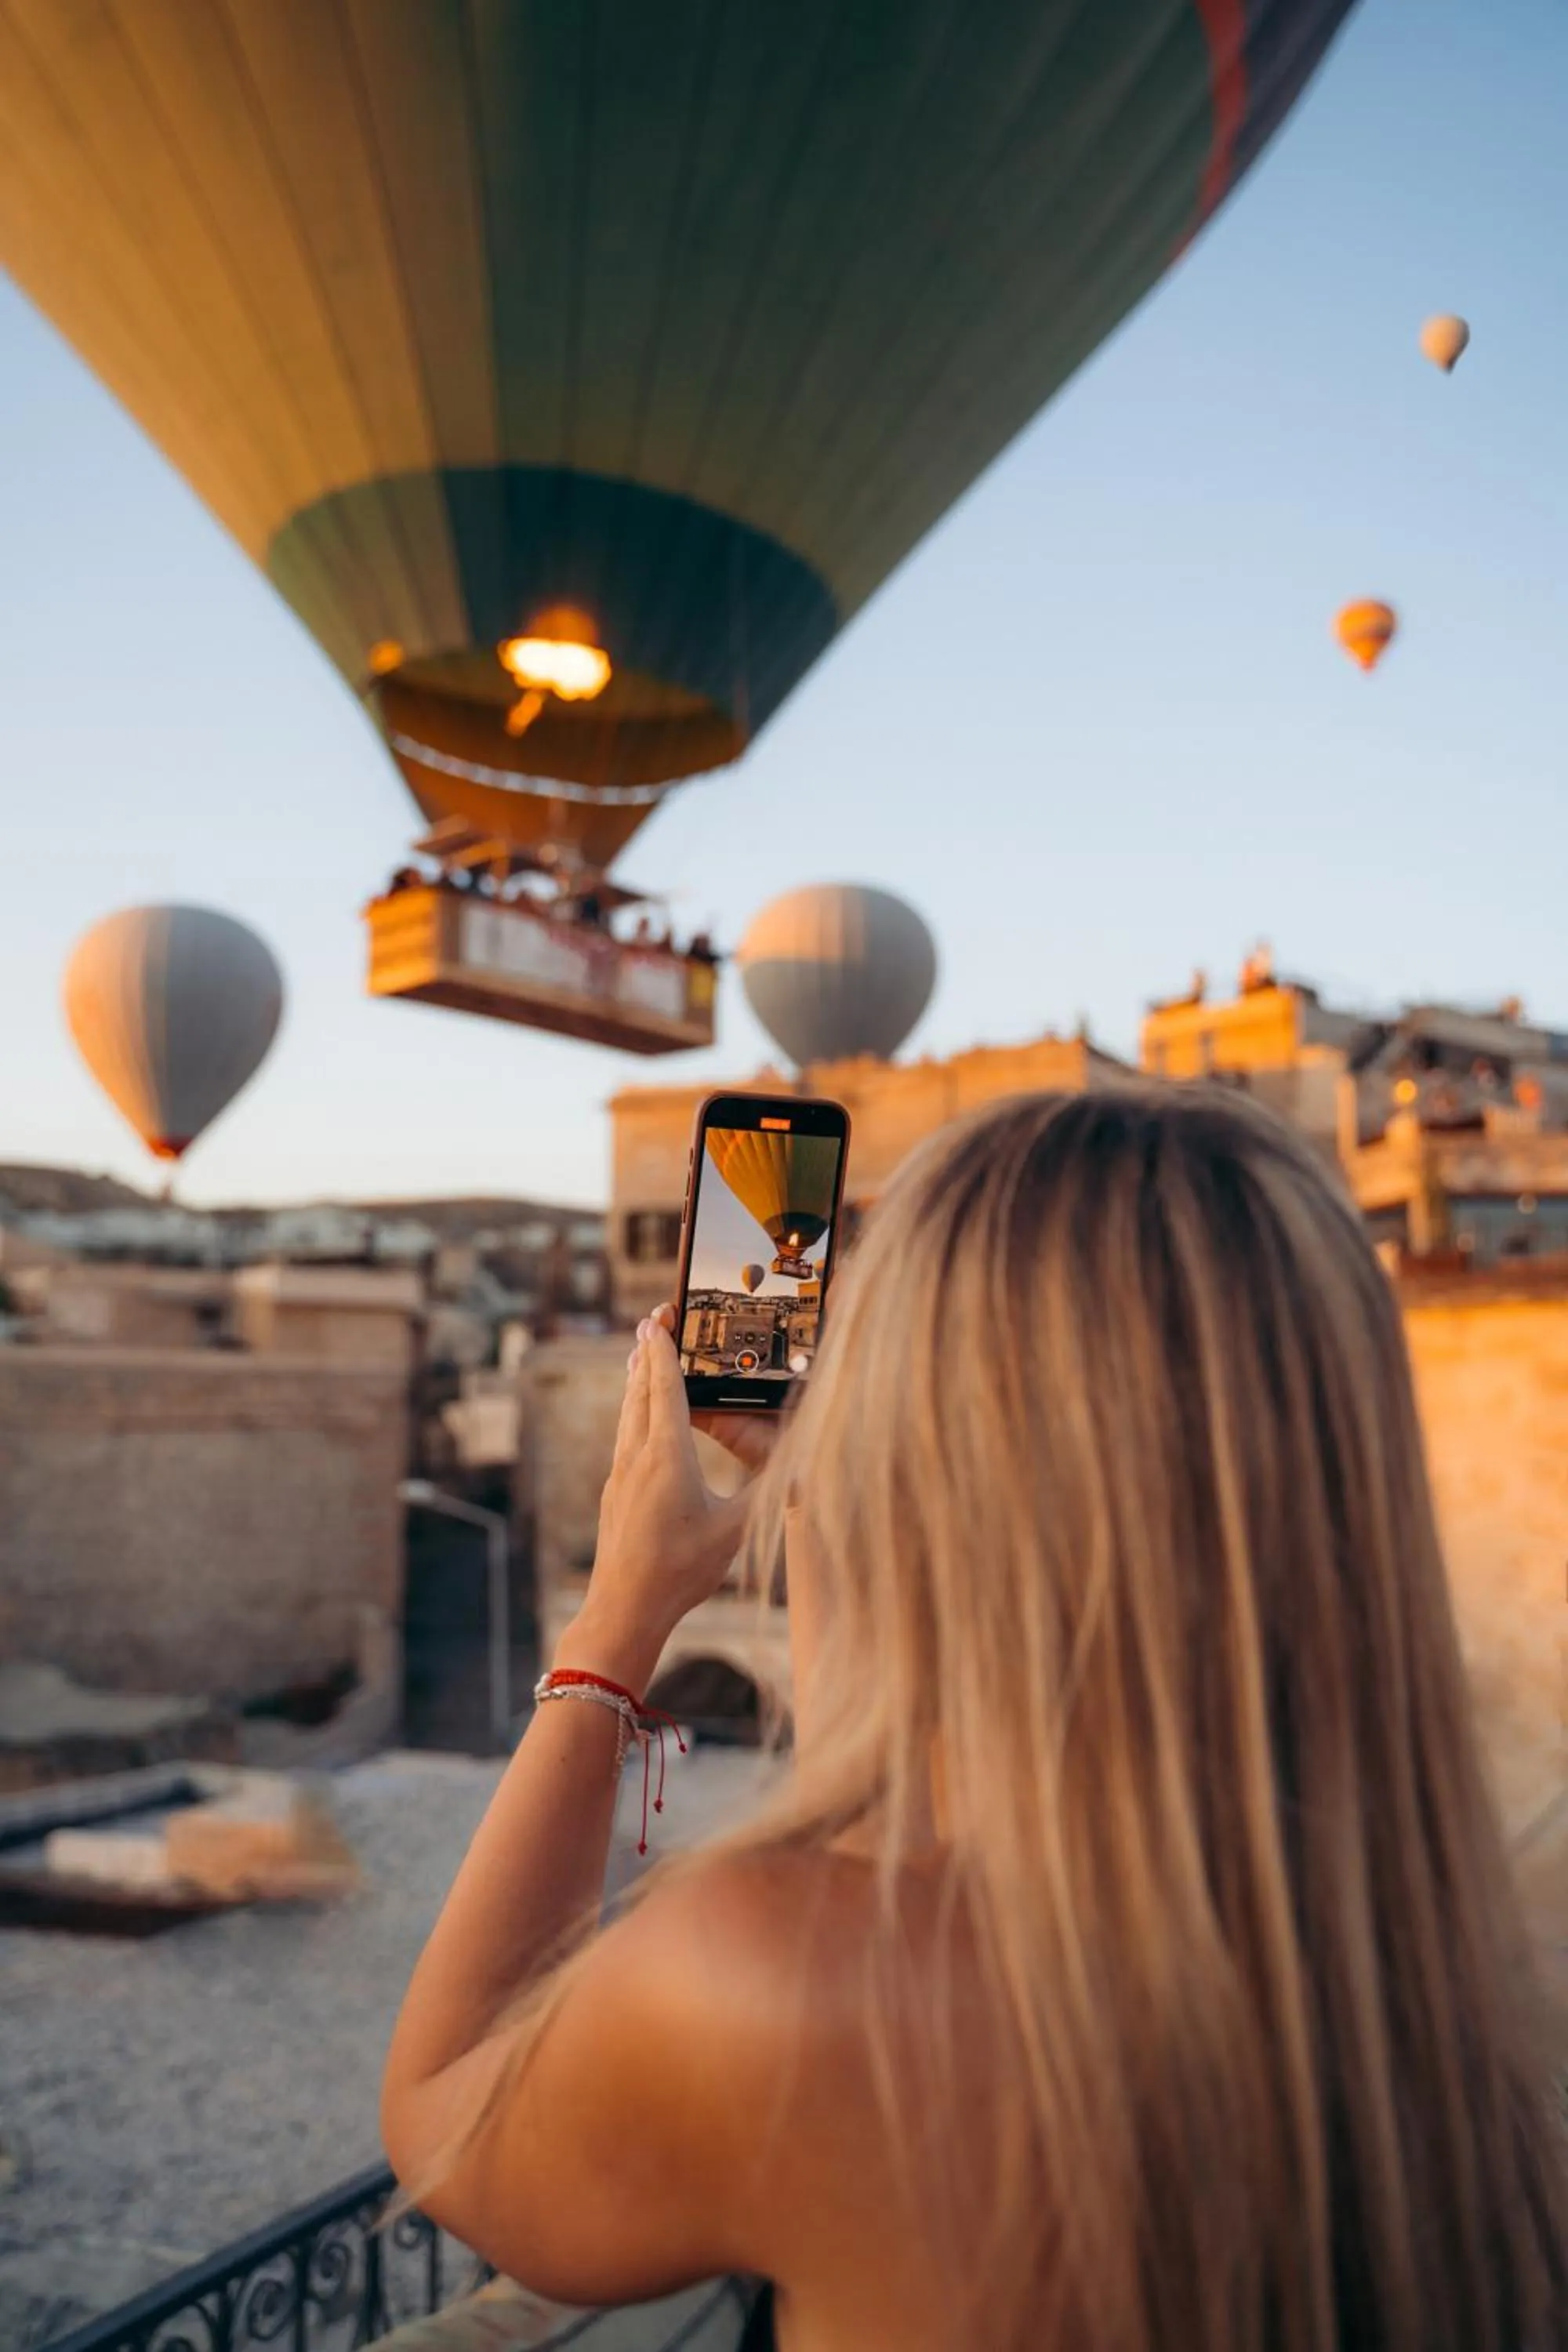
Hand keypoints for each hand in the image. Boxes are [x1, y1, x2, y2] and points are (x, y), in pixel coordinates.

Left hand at [556, 1313, 762, 1692]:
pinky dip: (632, 1412)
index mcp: (667, 1455)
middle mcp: (637, 1456)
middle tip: (653, 1321)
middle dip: (648, 1353)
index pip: (666, 1387)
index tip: (658, 1317)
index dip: (664, 1350)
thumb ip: (771, 1491)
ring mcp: (621, 1474)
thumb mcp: (736, 1529)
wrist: (624, 1608)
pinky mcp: (615, 1493)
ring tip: (642, 1358)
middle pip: (639, 1390)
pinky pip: (623, 1437)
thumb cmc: (681, 1569)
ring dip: (636, 1381)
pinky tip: (638, 1421)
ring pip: (627, 1413)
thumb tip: (808, 1463)